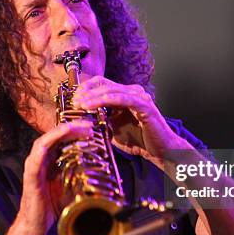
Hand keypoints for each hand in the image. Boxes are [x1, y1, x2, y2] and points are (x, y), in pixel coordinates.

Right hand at [18, 120, 94, 234]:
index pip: (60, 139)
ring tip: (79, 127)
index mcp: (49, 161)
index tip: (91, 128)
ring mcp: (34, 165)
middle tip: (89, 125)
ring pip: (46, 139)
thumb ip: (81, 176)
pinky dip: (49, 141)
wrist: (35, 225)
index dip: (75, 130)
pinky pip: (38, 153)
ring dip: (63, 131)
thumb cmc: (52, 207)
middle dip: (72, 127)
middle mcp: (40, 160)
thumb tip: (102, 172)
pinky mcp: (31, 174)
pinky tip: (61, 135)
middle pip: (55, 135)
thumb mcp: (72, 187)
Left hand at [72, 76, 189, 162]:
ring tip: (80, 104)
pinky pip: (122, 99)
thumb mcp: (112, 128)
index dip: (86, 88)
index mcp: (125, 95)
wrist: (160, 151)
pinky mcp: (144, 105)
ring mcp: (139, 97)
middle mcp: (133, 92)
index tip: (73, 99)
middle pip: (104, 83)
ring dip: (93, 96)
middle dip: (86, 91)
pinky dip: (106, 101)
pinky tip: (93, 106)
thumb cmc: (138, 140)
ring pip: (111, 90)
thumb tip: (81, 118)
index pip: (102, 84)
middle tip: (74, 101)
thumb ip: (100, 119)